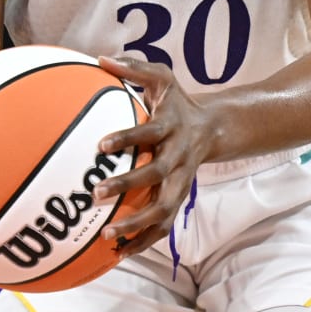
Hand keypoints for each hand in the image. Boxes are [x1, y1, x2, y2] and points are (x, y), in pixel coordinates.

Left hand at [93, 54, 219, 257]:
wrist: (213, 129)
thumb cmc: (178, 101)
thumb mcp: (162, 78)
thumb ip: (133, 68)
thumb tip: (99, 58)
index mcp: (171, 127)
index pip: (149, 133)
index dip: (128, 138)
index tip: (102, 145)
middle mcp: (178, 157)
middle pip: (157, 177)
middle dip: (127, 187)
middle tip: (96, 194)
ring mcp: (181, 181)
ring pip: (163, 209)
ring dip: (137, 225)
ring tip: (108, 238)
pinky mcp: (179, 198)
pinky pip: (164, 226)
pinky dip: (144, 241)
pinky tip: (120, 253)